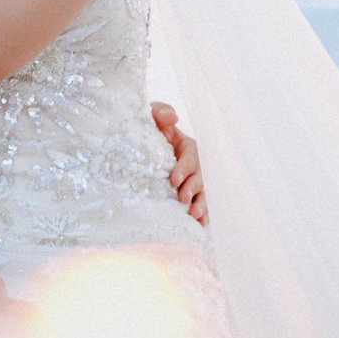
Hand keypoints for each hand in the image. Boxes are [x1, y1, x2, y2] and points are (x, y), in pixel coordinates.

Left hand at [151, 101, 208, 224]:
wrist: (136, 144)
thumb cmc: (146, 128)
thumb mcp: (151, 115)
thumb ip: (160, 112)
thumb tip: (172, 117)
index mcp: (186, 146)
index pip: (191, 156)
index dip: (184, 168)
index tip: (173, 180)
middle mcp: (193, 164)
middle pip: (199, 177)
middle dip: (192, 188)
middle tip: (182, 198)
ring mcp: (192, 180)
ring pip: (202, 192)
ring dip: (200, 204)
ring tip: (193, 215)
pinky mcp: (188, 194)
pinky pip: (199, 204)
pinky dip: (201, 215)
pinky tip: (199, 226)